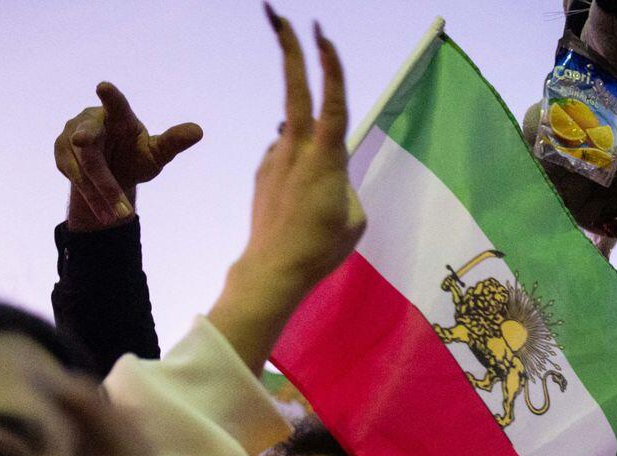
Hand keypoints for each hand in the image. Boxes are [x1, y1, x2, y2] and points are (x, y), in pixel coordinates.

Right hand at [54, 82, 202, 231]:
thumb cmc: (136, 156)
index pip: (116, 105)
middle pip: (90, 140)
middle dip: (85, 141)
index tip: (103, 86)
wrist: (112, 174)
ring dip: (101, 192)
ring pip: (84, 166)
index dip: (110, 97)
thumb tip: (199, 131)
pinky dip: (92, 196)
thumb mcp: (156, 153)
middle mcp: (90, 120)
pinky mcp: (61, 153)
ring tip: (121, 215)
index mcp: (118, 116)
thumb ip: (173, 142)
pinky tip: (105, 211)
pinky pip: (75, 177)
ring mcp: (70, 134)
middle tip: (81, 142)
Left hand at [208, 7, 366, 373]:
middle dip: (288, 48)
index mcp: (327, 158)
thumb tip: (326, 166)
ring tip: (312, 194)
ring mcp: (275, 158)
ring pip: (292, 128)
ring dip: (304, 137)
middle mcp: (297, 149)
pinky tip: (300, 204)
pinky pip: (285, 157)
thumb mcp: (354, 217)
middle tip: (274, 12)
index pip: (332, 100)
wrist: (273, 268)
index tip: (322, 33)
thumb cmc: (322, 247)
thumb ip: (344, 182)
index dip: (329, 64)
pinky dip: (297, 168)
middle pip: (293, 88)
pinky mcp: (262, 172)